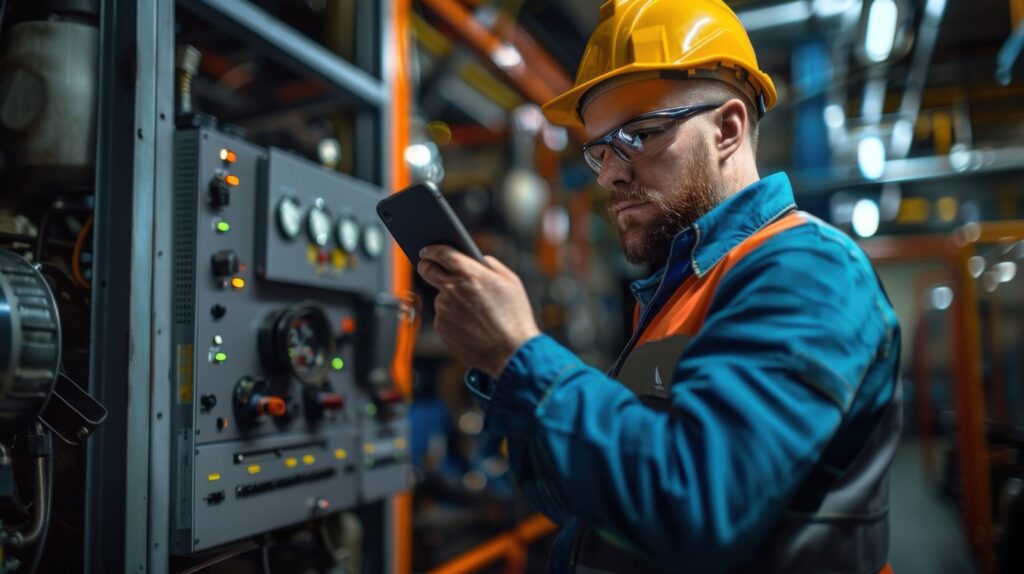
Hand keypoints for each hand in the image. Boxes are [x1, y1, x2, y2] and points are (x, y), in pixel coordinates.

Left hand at [417, 246, 539, 377]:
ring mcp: (444, 309)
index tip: (427, 250)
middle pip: (428, 270)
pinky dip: (453, 317)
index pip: (441, 254)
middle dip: (426, 265)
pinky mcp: (441, 326)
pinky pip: (444, 315)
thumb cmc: (514, 315)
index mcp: (470, 273)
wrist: (510, 351)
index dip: (432, 250)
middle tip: (428, 265)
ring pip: (441, 296)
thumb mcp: (511, 281)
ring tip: (474, 310)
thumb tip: (476, 259)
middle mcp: (452, 289)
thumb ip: (490, 265)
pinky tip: (471, 324)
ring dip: (450, 298)